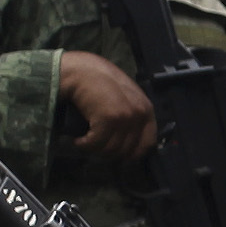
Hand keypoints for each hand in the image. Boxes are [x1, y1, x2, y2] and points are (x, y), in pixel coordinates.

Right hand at [57, 48, 157, 167]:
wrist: (81, 70)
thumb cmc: (99, 83)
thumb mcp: (124, 97)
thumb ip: (131, 116)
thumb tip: (128, 145)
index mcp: (146, 110)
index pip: (147, 144)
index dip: (131, 155)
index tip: (117, 156)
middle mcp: (139, 113)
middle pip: (127, 151)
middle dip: (109, 153)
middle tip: (95, 147)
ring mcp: (125, 116)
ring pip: (110, 150)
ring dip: (94, 150)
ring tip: (85, 141)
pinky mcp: (109, 119)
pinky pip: (96, 144)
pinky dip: (84, 145)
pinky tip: (78, 140)